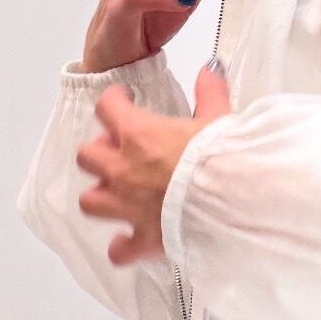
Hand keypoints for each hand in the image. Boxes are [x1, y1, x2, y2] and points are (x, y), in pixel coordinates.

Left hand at [76, 64, 232, 264]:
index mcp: (138, 135)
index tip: (123, 102)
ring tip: (117, 197)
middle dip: (100, 154)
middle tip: (121, 154)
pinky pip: (120, 251)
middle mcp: (123, 170)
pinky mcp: (143, 239)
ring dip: (101, 198)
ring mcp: (128, 207)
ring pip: (90, 202)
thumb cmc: (222, 160)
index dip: (113, 102)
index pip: (106, 107)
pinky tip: (128, 244)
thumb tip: (211, 68)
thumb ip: (210, 92)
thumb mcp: (218, 119)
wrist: (233, 204)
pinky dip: (122, 248)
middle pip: (88, 156)